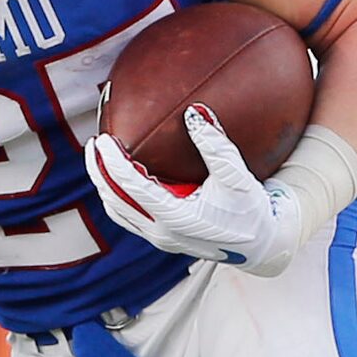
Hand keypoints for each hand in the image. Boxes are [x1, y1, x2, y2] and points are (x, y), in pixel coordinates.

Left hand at [87, 109, 305, 275]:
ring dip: (106, 185)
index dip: (113, 162)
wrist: (262, 245)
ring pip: (118, 211)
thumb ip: (215, 144)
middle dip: (99, 171)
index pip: (131, 187)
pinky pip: (129, 217)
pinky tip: (121, 178)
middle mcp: (161, 232)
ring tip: (101, 159)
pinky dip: (119, 196)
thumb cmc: (251, 210)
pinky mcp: (163, 238)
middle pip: (114, 200)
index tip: (104, 139)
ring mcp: (160, 239)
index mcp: (176, 217)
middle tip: (94, 144)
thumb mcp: (237, 176)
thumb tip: (194, 111)